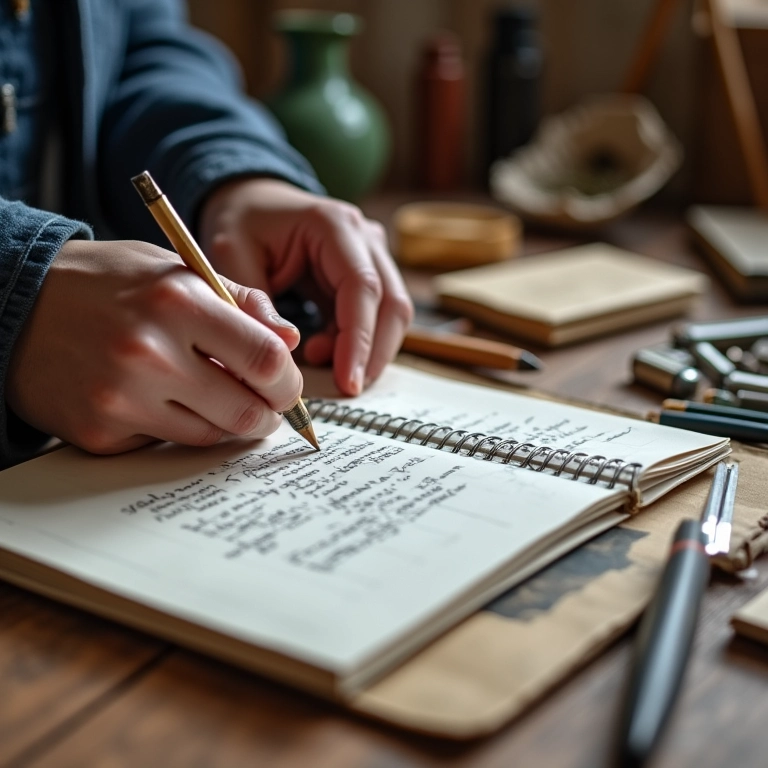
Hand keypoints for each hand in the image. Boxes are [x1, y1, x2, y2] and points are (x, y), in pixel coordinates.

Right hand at [6, 239, 302, 453]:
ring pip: (210, 435)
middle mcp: (149, 354)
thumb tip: (289, 340)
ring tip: (217, 399)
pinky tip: (162, 402)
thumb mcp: (176, 269)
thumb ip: (241, 301)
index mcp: (178, 303)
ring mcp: (121, 399)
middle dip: (268, 414)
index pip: (266, 360)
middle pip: (246, 411)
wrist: (15, 302)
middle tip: (266, 406)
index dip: (289, 381)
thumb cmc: (106, 282)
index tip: (286, 385)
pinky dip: (177, 428)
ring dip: (226, 423)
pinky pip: (165, 444)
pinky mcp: (99, 433)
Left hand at [198, 178, 413, 395]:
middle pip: (392, 305)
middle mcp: (364, 237)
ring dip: (368, 350)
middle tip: (345, 387)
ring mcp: (373, 255)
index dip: (359, 339)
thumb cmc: (241, 223)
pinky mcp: (369, 274)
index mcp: (334, 225)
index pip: (363, 287)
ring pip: (393, 314)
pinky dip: (357, 342)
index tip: (348, 381)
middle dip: (373, 354)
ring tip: (320, 359)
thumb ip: (256, 302)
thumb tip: (285, 348)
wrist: (251, 201)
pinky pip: (377, 317)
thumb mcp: (232, 256)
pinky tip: (322, 349)